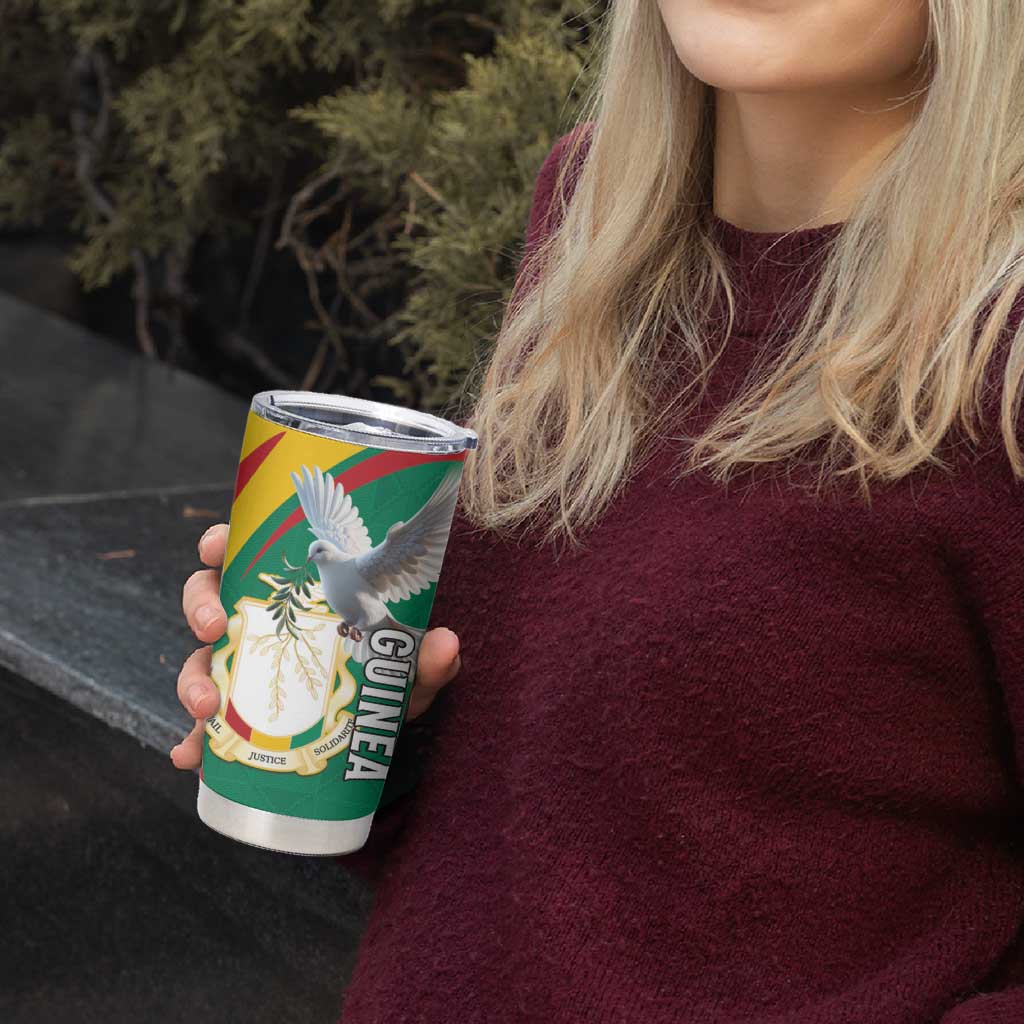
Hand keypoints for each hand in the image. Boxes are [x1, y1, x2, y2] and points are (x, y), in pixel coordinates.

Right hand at [170, 523, 461, 768]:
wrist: (378, 732)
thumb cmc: (386, 680)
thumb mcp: (407, 670)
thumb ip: (426, 659)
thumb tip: (445, 644)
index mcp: (292, 594)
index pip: (246, 554)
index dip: (219, 543)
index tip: (215, 546)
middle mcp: (260, 624)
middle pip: (207, 599)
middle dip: (200, 608)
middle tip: (215, 628)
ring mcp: (244, 669)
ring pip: (200, 660)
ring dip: (192, 679)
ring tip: (206, 707)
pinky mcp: (238, 716)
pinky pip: (204, 726)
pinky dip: (191, 741)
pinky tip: (188, 756)